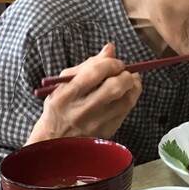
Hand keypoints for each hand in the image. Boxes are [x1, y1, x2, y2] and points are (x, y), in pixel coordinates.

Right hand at [26, 43, 142, 144]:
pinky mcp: (107, 132)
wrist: (55, 141)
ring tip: (131, 80)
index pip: (95, 73)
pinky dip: (130, 98)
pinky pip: (126, 111)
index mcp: (66, 95)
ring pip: (126, 100)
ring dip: (133, 86)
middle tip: (125, 71)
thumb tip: (110, 48)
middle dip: (125, 74)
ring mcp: (96, 124)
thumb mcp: (63, 83)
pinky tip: (126, 93)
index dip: (111, 63)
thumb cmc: (59, 107)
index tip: (115, 62)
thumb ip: (88, 65)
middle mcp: (82, 111)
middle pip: (114, 87)